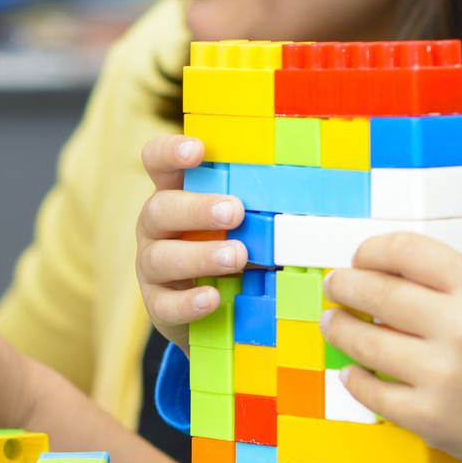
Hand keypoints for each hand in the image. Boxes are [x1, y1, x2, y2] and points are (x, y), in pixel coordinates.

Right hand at [134, 133, 248, 346]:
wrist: (209, 312)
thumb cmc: (228, 250)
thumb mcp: (242, 225)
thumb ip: (258, 209)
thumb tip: (311, 196)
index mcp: (174, 195)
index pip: (157, 162)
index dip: (170, 152)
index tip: (197, 150)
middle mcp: (156, 227)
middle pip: (160, 209)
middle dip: (197, 209)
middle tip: (235, 211)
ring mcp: (151, 265)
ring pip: (161, 257)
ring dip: (201, 255)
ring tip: (237, 256)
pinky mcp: (157, 303)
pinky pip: (165, 303)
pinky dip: (189, 302)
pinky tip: (212, 299)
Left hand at [319, 235, 461, 462]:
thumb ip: (451, 289)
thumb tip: (384, 274)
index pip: (406, 250)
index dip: (370, 250)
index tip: (359, 257)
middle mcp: (461, 327)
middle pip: (376, 292)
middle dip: (344, 286)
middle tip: (334, 286)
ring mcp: (442, 374)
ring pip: (365, 343)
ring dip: (340, 329)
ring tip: (333, 323)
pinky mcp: (429, 417)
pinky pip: (372, 391)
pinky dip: (355, 379)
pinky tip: (352, 371)